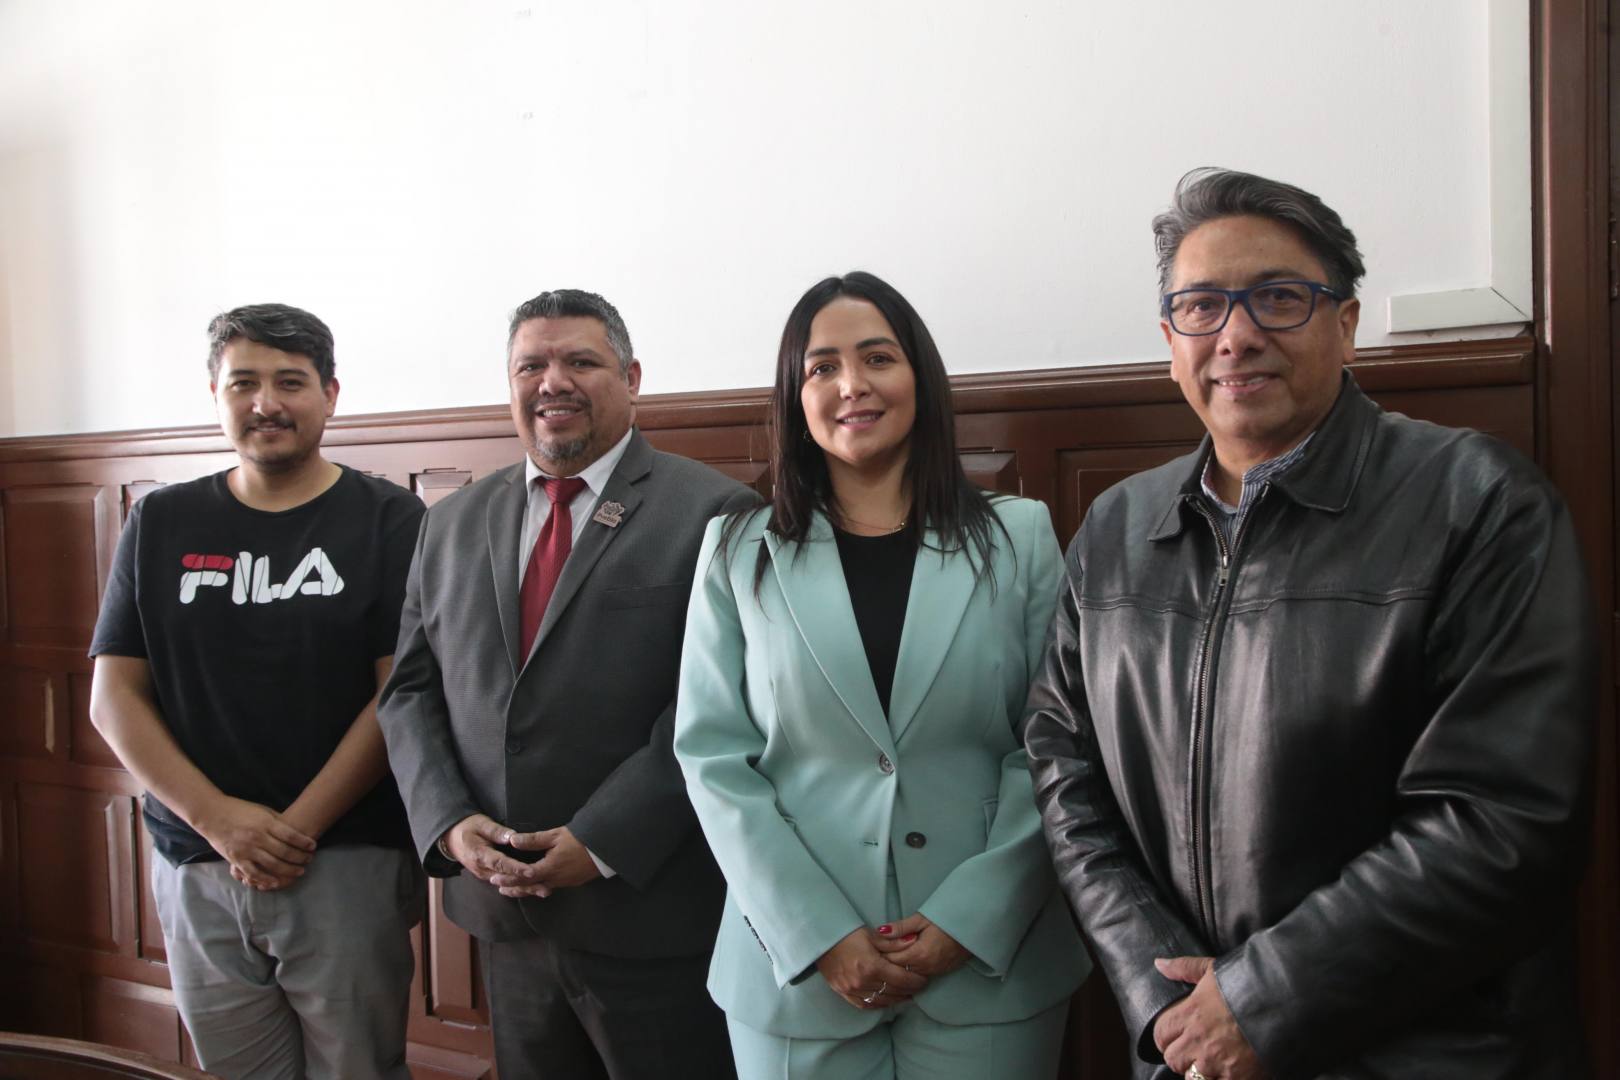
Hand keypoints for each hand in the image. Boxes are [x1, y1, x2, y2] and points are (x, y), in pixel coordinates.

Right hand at [194, 795, 314, 890]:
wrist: (212, 815)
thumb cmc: (239, 810)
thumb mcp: (261, 810)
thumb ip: (276, 821)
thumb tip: (293, 832)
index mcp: (265, 823)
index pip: (290, 835)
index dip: (304, 842)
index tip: (313, 846)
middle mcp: (257, 837)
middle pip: (284, 852)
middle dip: (300, 858)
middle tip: (309, 860)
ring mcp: (246, 849)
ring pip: (272, 864)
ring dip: (288, 870)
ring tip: (300, 871)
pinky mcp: (236, 859)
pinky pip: (253, 873)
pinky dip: (266, 879)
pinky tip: (276, 882)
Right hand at [442, 813, 552, 894]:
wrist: (451, 838)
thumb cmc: (468, 827)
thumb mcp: (481, 823)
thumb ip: (496, 831)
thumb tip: (512, 837)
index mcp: (479, 855)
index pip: (500, 863)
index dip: (516, 869)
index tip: (531, 872)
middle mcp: (482, 869)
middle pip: (507, 879)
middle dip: (526, 884)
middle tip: (545, 888)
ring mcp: (484, 874)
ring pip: (507, 884)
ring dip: (525, 888)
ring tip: (544, 891)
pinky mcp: (488, 876)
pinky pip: (505, 883)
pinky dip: (519, 887)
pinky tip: (534, 889)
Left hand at [490, 826, 601, 896]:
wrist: (605, 850)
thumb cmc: (580, 840)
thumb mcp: (556, 836)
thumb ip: (533, 840)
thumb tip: (512, 841)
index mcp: (549, 868)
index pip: (524, 877)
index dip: (509, 879)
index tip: (495, 879)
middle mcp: (555, 879)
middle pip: (531, 887)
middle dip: (515, 888)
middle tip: (499, 889)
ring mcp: (565, 883)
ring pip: (541, 888)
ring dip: (526, 889)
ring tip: (515, 889)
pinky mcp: (573, 882)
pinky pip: (551, 886)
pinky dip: (539, 887)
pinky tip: (538, 884)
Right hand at [815, 927, 927, 1009]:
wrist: (821, 940)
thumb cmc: (847, 934)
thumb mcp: (872, 935)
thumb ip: (894, 942)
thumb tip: (914, 940)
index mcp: (871, 966)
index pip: (901, 979)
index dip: (915, 981)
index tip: (924, 979)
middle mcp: (862, 982)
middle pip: (893, 992)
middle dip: (909, 990)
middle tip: (918, 986)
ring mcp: (852, 990)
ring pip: (882, 1001)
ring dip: (896, 999)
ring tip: (906, 993)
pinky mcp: (844, 993)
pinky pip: (866, 1005)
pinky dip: (879, 1004)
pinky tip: (887, 999)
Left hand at [872, 913, 969, 977]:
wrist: (972, 929)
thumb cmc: (947, 919)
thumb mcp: (922, 919)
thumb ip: (901, 927)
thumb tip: (879, 931)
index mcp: (919, 953)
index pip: (891, 959)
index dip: (878, 953)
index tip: (868, 947)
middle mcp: (925, 968)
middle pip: (896, 970)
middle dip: (883, 963)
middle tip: (871, 955)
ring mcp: (932, 973)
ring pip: (905, 977)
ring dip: (894, 970)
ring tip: (882, 961)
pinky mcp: (937, 974)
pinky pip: (916, 978)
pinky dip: (906, 974)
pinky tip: (898, 968)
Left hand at [1153, 956, 1266, 1079]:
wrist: (1287, 1003)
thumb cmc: (1250, 984)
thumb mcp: (1214, 969)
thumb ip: (1185, 968)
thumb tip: (1159, 964)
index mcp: (1190, 1014)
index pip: (1160, 1034)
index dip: (1166, 1036)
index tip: (1175, 1036)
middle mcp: (1199, 1041)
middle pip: (1173, 1059)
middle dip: (1180, 1057)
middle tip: (1194, 1051)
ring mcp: (1217, 1062)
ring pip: (1191, 1077)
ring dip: (1199, 1072)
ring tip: (1213, 1062)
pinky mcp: (1237, 1078)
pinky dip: (1220, 1079)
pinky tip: (1229, 1072)